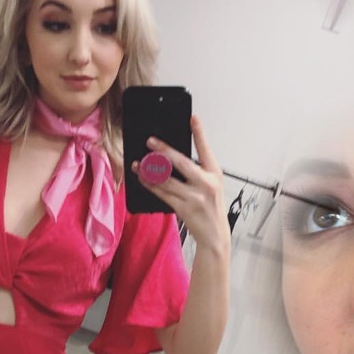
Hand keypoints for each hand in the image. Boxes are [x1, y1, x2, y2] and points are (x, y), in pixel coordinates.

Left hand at [133, 116, 228, 253]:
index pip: (206, 150)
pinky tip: (142, 178)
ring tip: (138, 163)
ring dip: (150, 170)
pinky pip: (163, 194)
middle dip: (164, 150)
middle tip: (150, 141)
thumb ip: (197, 171)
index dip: (199, 133)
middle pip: (183, 163)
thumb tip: (172, 157)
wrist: (215, 234)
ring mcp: (195, 197)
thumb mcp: (211, 185)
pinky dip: (151, 185)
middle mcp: (206, 184)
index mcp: (214, 174)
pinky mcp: (184, 209)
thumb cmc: (211, 207)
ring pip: (168, 180)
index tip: (192, 118)